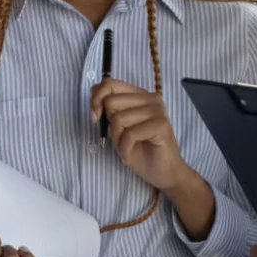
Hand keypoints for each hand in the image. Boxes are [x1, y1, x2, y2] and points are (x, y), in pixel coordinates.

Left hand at [90, 80, 196, 194]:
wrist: (162, 173)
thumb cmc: (139, 150)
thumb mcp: (117, 127)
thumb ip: (108, 107)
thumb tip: (93, 89)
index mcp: (140, 95)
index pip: (110, 84)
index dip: (96, 99)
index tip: (95, 117)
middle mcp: (151, 99)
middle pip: (112, 102)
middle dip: (110, 126)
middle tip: (121, 139)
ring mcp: (158, 111)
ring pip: (119, 119)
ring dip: (118, 140)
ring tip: (128, 147)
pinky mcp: (161, 125)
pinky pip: (130, 134)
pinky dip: (125, 148)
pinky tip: (132, 153)